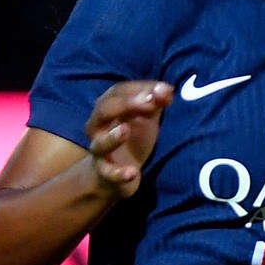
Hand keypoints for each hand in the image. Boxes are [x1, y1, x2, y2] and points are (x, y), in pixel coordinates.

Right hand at [83, 80, 170, 197]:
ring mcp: (99, 151)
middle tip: (151, 102)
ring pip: (100, 143)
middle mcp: (97, 127)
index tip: (164, 90)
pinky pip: (108, 173)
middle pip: (104, 111)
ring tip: (125, 130)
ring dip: (112, 137)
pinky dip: (119, 174)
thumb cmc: (131, 140)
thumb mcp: (145, 119)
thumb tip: (167, 89)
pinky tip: (132, 173)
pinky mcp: (104, 173)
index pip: (118, 92)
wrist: (113, 176)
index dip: (140, 89)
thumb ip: (155, 103)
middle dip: (126, 104)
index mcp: (107, 109)